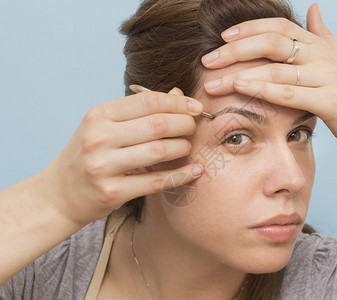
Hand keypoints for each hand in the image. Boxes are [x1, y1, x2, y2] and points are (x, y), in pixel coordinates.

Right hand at [39, 88, 204, 225]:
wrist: (60, 193)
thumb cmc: (89, 153)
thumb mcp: (106, 125)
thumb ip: (140, 110)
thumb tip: (178, 94)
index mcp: (99, 115)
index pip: (148, 101)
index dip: (178, 103)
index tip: (196, 108)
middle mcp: (99, 137)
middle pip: (157, 124)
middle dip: (185, 124)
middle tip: (192, 128)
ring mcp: (103, 166)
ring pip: (159, 151)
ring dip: (183, 148)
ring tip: (187, 147)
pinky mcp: (112, 192)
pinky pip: (156, 182)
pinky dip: (180, 176)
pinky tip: (194, 171)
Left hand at [201, 3, 336, 155]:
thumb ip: (323, 33)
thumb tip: (313, 8)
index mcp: (321, 46)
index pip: (280, 27)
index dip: (250, 28)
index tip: (224, 37)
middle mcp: (323, 57)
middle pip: (272, 43)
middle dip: (236, 49)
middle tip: (209, 60)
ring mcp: (328, 78)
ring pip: (277, 69)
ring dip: (241, 73)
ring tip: (214, 80)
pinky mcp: (330, 101)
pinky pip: (290, 93)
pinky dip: (264, 90)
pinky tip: (241, 88)